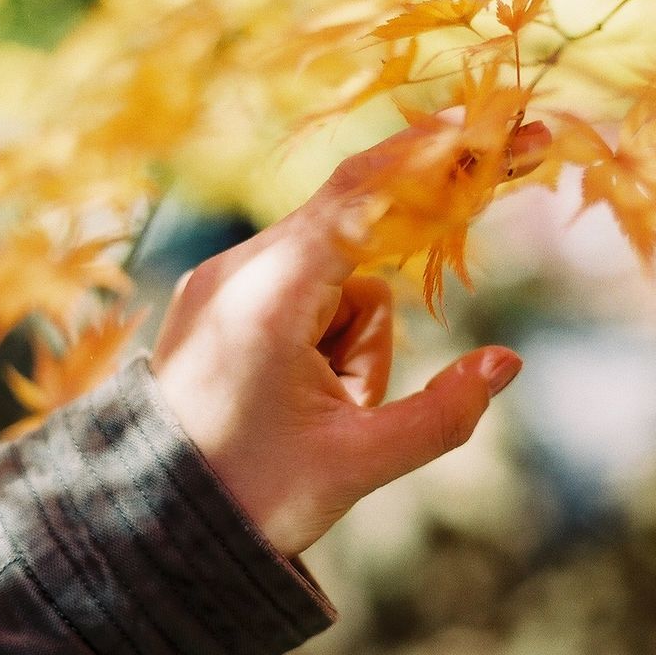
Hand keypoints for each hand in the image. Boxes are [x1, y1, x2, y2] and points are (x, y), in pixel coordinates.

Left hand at [150, 134, 536, 558]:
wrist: (147, 527)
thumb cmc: (248, 497)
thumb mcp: (354, 465)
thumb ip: (441, 415)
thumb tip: (508, 364)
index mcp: (267, 291)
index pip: (363, 193)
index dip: (437, 155)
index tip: (501, 127)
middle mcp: (242, 268)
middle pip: (357, 240)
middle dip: (392, 304)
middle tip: (437, 299)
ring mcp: (229, 282)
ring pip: (341, 282)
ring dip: (357, 343)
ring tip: (324, 416)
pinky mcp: (228, 303)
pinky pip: (309, 298)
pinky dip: (331, 342)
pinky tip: (305, 402)